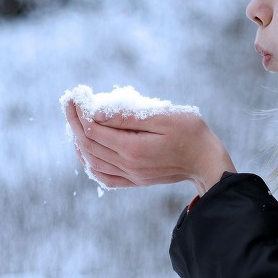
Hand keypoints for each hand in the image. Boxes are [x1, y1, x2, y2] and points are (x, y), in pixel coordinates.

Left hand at [64, 101, 235, 195]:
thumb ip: (129, 116)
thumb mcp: (163, 117)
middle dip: (74, 123)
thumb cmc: (192, 133)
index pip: (93, 130)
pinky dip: (91, 164)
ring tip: (75, 123)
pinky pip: (105, 177)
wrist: (208, 161)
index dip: (79, 113)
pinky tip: (89, 152)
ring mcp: (132, 176)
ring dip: (80, 142)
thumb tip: (97, 114)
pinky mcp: (137, 181)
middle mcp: (128, 165)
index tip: (75, 96)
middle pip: (89, 145)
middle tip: (69, 104)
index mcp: (132, 148)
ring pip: (92, 162)